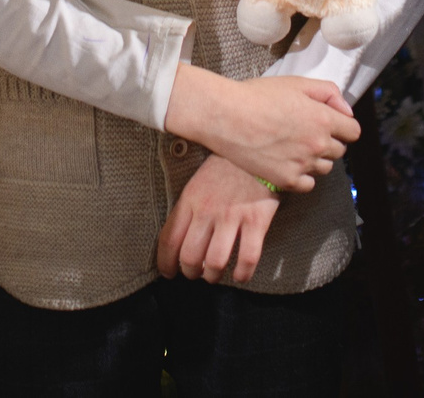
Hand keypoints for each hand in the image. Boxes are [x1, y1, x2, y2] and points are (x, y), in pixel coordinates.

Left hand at [155, 156, 280, 284]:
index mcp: (190, 200)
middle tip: (196, 273)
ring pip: (216, 262)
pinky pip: (247, 257)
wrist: (257, 147)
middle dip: (190, 272)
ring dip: (213, 276)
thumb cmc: (226, 167)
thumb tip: (181, 239)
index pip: (169, 239)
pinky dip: (242, 273)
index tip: (169, 272)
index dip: (166, 263)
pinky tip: (240, 275)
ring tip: (214, 275)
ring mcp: (232, 216)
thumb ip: (188, 208)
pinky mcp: (256, 220)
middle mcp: (208, 210)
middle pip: (190, 256)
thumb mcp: (198, 182)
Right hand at [164, 67, 356, 192]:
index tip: (331, 123)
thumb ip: (329, 93)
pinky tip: (288, 162)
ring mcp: (302, 164)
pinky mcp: (286, 180)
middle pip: (339, 151)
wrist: (227, 116)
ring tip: (294, 146)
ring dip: (316, 159)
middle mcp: (317, 144)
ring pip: (324, 168)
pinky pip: (308, 184)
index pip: (353, 131)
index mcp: (323, 119)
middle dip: (328, 141)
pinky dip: (302, 176)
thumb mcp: (297, 83)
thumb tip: (346, 110)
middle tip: (306, 132)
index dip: (343, 126)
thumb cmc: (257, 96)